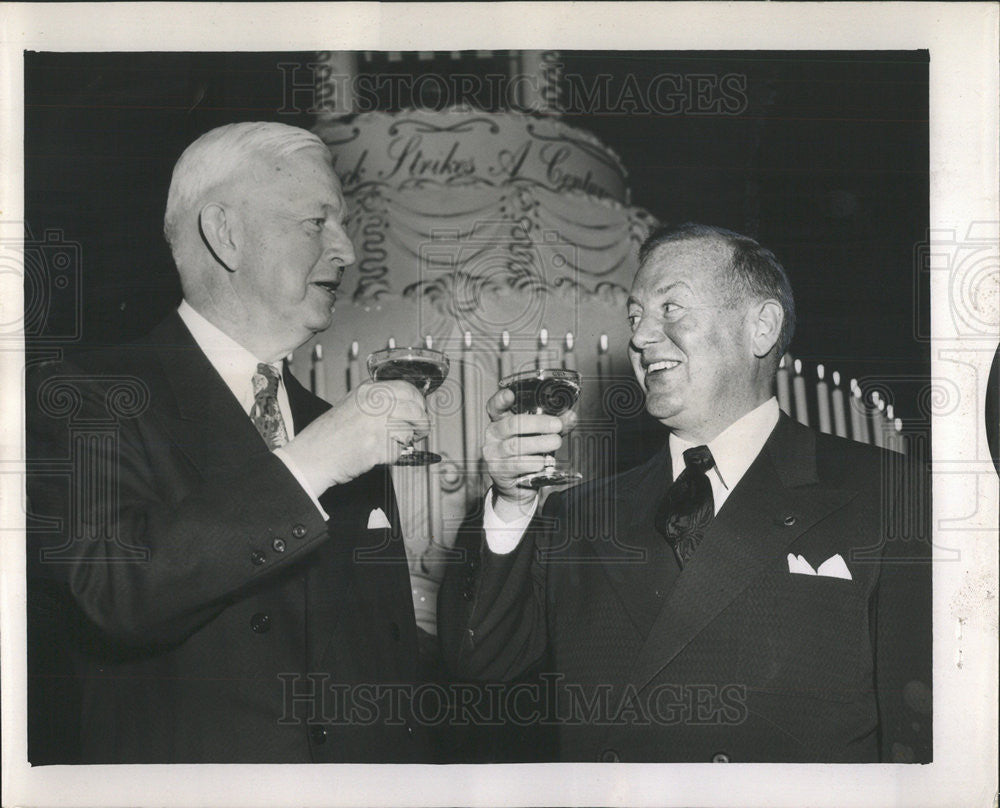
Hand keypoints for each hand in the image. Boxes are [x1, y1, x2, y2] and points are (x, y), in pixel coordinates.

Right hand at [281, 381, 430, 490]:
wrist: (313, 455)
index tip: (420, 411)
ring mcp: (377, 424)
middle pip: (415, 409)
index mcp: (369, 390)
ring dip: (407, 440)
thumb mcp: (353, 404)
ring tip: (394, 443)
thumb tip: (406, 406)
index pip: (407, 389)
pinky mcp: (379, 445)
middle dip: (422, 422)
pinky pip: (399, 451)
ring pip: (410, 430)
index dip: (418, 402)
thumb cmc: (330, 434)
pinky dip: (394, 456)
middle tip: (420, 430)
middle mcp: (375, 403)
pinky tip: (379, 453)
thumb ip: (378, 401)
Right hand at [483, 387, 577, 517]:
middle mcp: (493, 435)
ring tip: (555, 442)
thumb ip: (554, 425)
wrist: (517, 485)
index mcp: (500, 420)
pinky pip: (516, 464)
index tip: (511, 394)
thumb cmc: (527, 454)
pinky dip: (533, 462)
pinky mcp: (498, 470)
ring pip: (515, 445)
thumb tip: (571, 417)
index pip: (495, 406)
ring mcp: (493, 453)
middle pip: (512, 424)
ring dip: (539, 443)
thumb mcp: (540, 435)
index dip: (501, 399)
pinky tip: (543, 462)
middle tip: (557, 425)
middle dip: (537, 423)